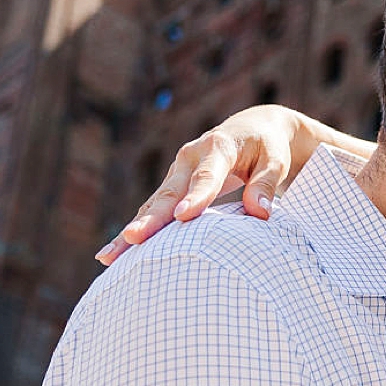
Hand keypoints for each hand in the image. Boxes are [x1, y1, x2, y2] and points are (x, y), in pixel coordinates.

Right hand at [95, 106, 306, 264]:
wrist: (252, 129)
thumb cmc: (267, 149)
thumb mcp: (275, 161)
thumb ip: (266, 184)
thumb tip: (261, 213)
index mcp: (218, 147)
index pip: (206, 175)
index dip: (196, 196)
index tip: (184, 216)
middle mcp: (190, 158)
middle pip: (169, 192)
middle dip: (151, 217)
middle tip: (134, 237)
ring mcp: (176, 173)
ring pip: (152, 204)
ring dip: (133, 229)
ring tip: (111, 255)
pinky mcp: (171, 188)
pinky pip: (151, 211)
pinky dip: (134, 231)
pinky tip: (112, 254)